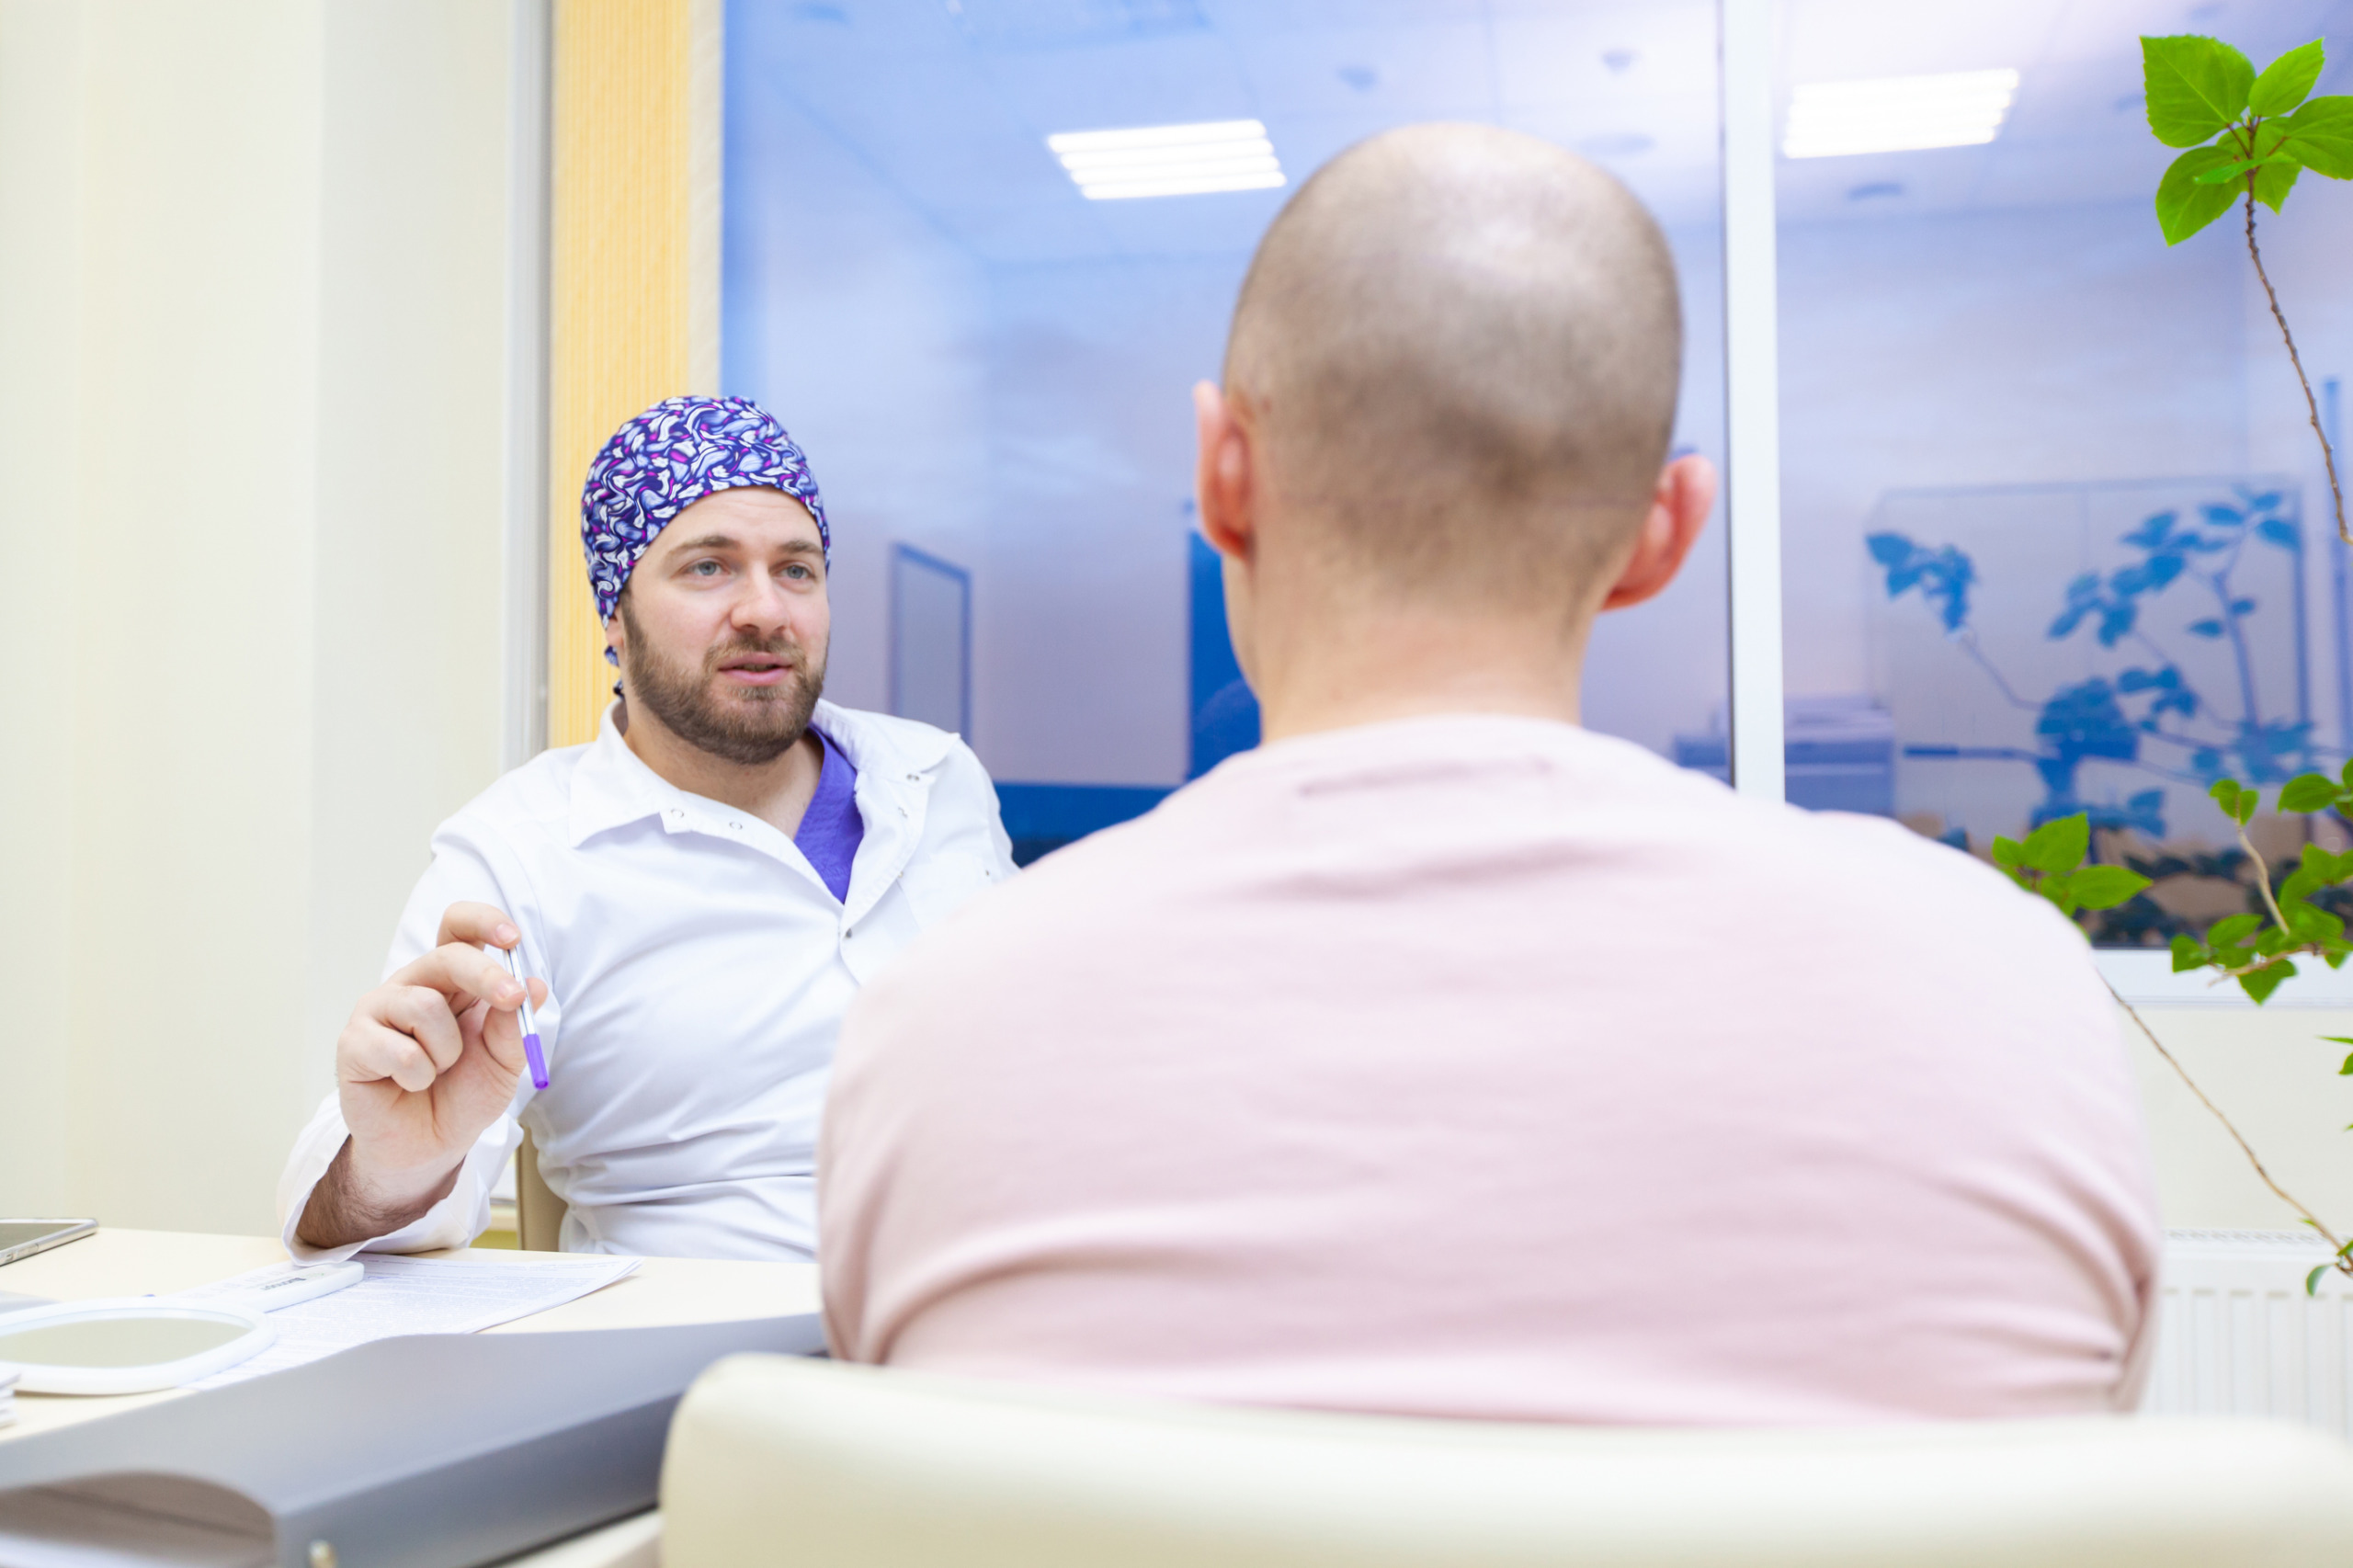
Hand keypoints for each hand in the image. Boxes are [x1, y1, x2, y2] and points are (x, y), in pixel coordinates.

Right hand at [331, 902, 548, 1218]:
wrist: (428, 1147)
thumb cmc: (464, 1095)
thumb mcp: (504, 1063)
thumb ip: (513, 1026)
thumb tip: (533, 984)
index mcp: (451, 981)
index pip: (458, 929)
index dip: (483, 922)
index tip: (512, 937)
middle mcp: (413, 986)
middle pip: (447, 956)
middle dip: (486, 976)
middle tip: (510, 1000)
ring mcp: (378, 1010)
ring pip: (424, 1005)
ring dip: (447, 1050)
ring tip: (438, 1071)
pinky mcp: (353, 1043)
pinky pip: (399, 1050)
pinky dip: (418, 1076)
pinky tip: (410, 1085)